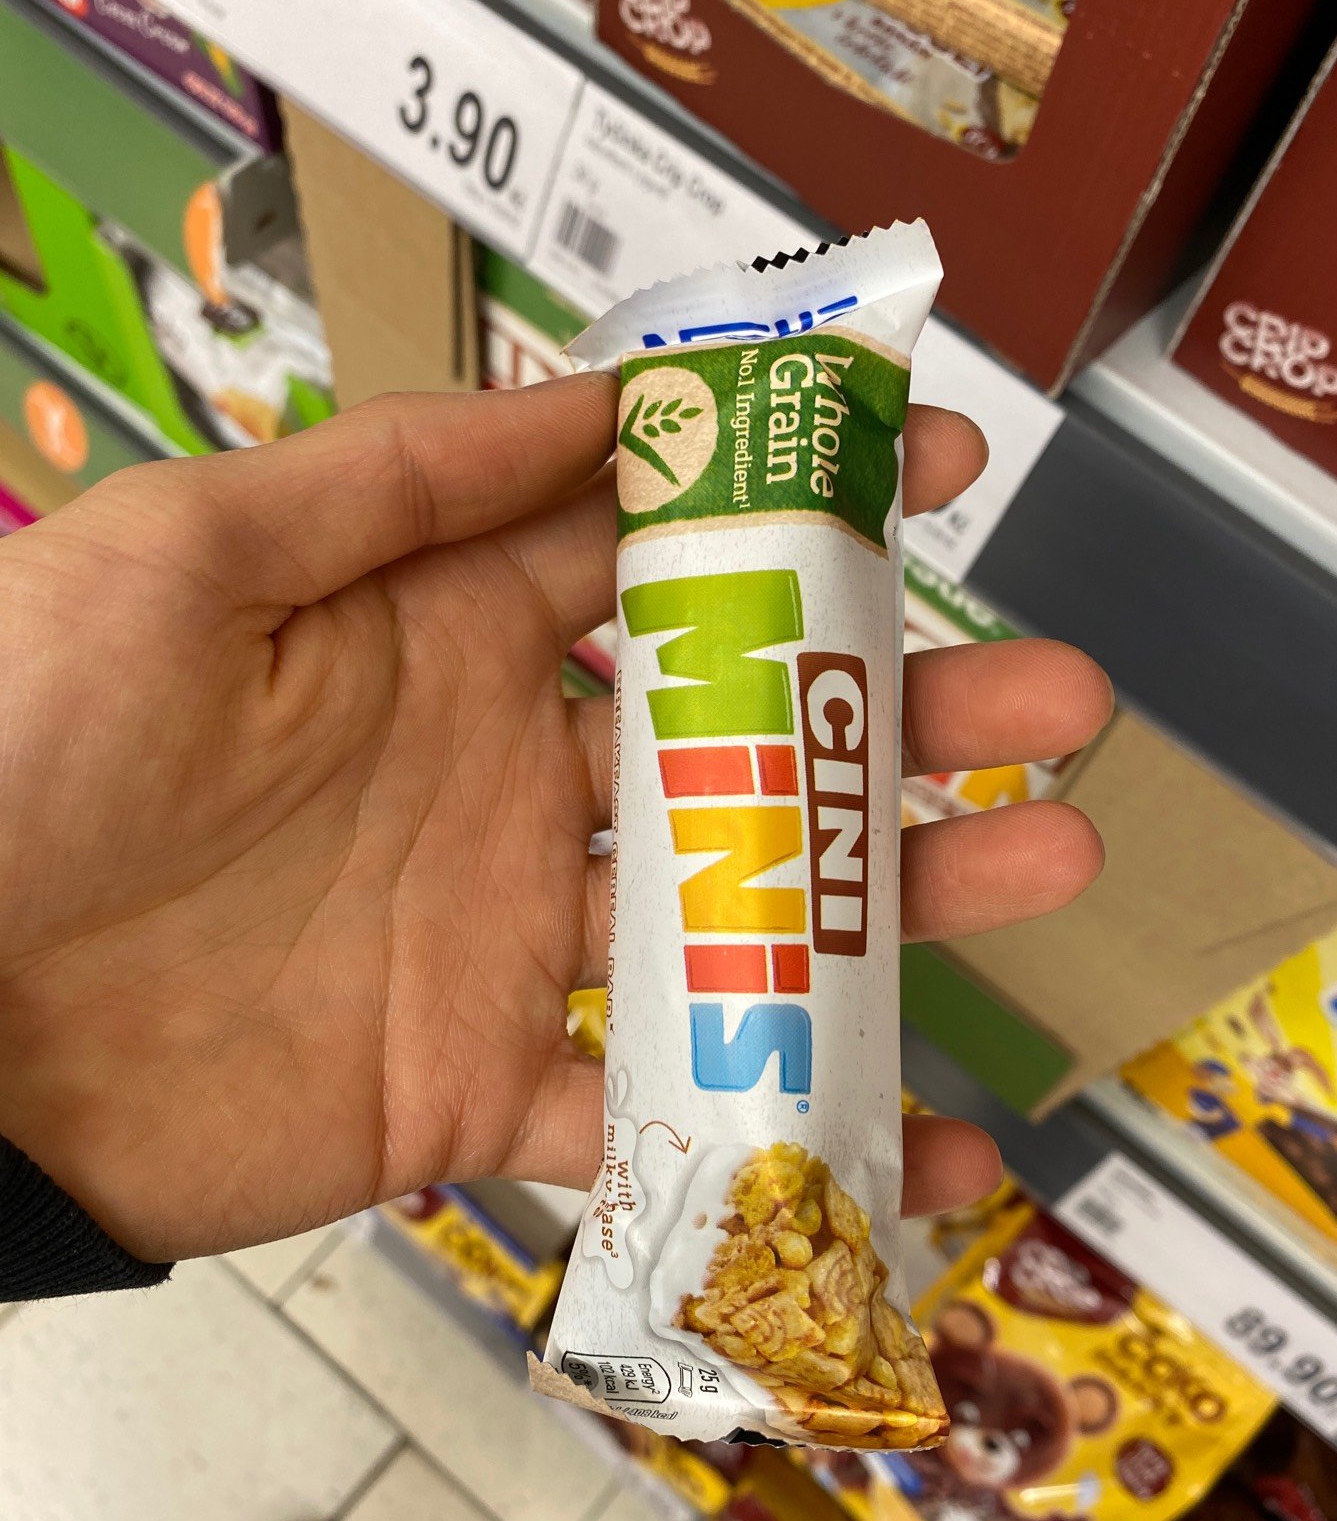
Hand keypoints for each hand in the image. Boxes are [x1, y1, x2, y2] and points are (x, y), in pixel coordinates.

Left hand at [0, 379, 1109, 1260]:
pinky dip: (776, 1123)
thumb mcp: (196, 557)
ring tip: (1040, 857)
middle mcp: (497, 771)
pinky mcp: (476, 1086)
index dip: (796, 499)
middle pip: (739, 732)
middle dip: (902, 709)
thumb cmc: (29, 756)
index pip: (652, 544)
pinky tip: (907, 1128)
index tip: (932, 458)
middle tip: (1051, 700)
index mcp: (439, 630)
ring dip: (892, 894)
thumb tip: (589, 393)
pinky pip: (649, 1115)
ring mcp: (501, 936)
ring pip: (735, 910)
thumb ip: (396, 478)